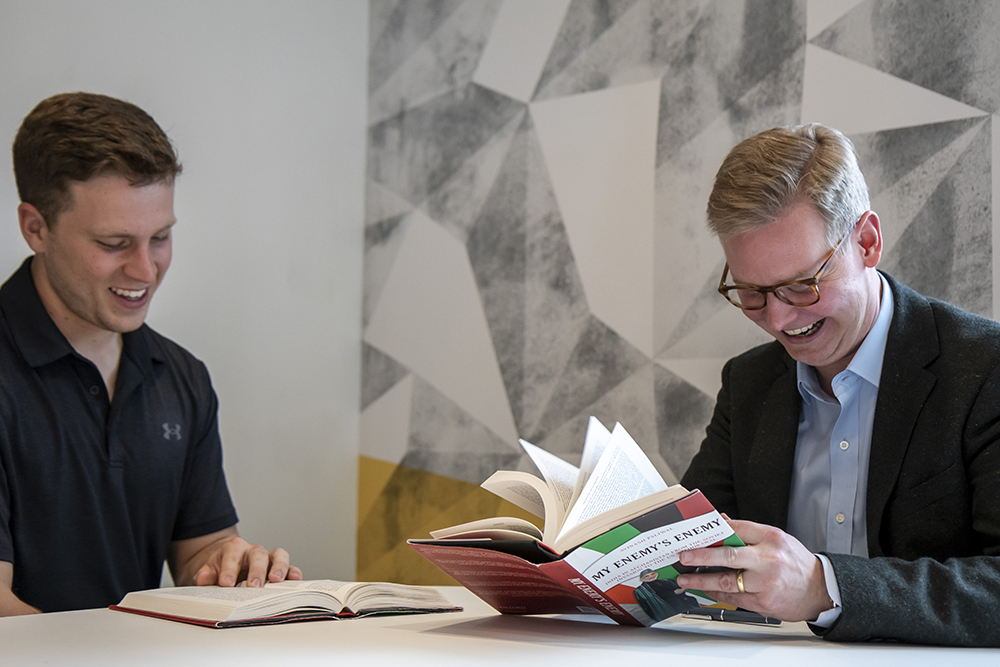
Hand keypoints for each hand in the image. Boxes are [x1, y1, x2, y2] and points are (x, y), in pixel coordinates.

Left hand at [170, 528, 302, 587]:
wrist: (227, 565)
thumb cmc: (219, 569)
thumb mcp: (208, 570)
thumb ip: (205, 574)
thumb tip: (205, 578)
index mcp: (234, 548)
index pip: (232, 555)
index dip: (229, 569)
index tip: (226, 584)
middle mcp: (253, 550)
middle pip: (258, 555)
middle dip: (256, 571)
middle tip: (253, 586)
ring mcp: (269, 558)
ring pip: (278, 555)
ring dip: (278, 567)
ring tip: (276, 581)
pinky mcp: (280, 568)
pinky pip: (290, 566)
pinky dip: (293, 572)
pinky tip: (295, 580)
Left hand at [674, 518, 831, 621]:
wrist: (820, 590)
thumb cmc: (796, 563)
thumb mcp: (778, 539)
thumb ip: (750, 532)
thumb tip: (723, 522)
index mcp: (772, 538)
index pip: (737, 529)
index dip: (714, 531)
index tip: (696, 534)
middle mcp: (769, 559)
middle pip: (729, 555)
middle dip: (702, 556)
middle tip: (684, 556)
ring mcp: (766, 582)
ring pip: (727, 581)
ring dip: (702, 580)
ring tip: (686, 579)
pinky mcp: (764, 603)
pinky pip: (734, 598)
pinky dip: (715, 594)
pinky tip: (704, 590)